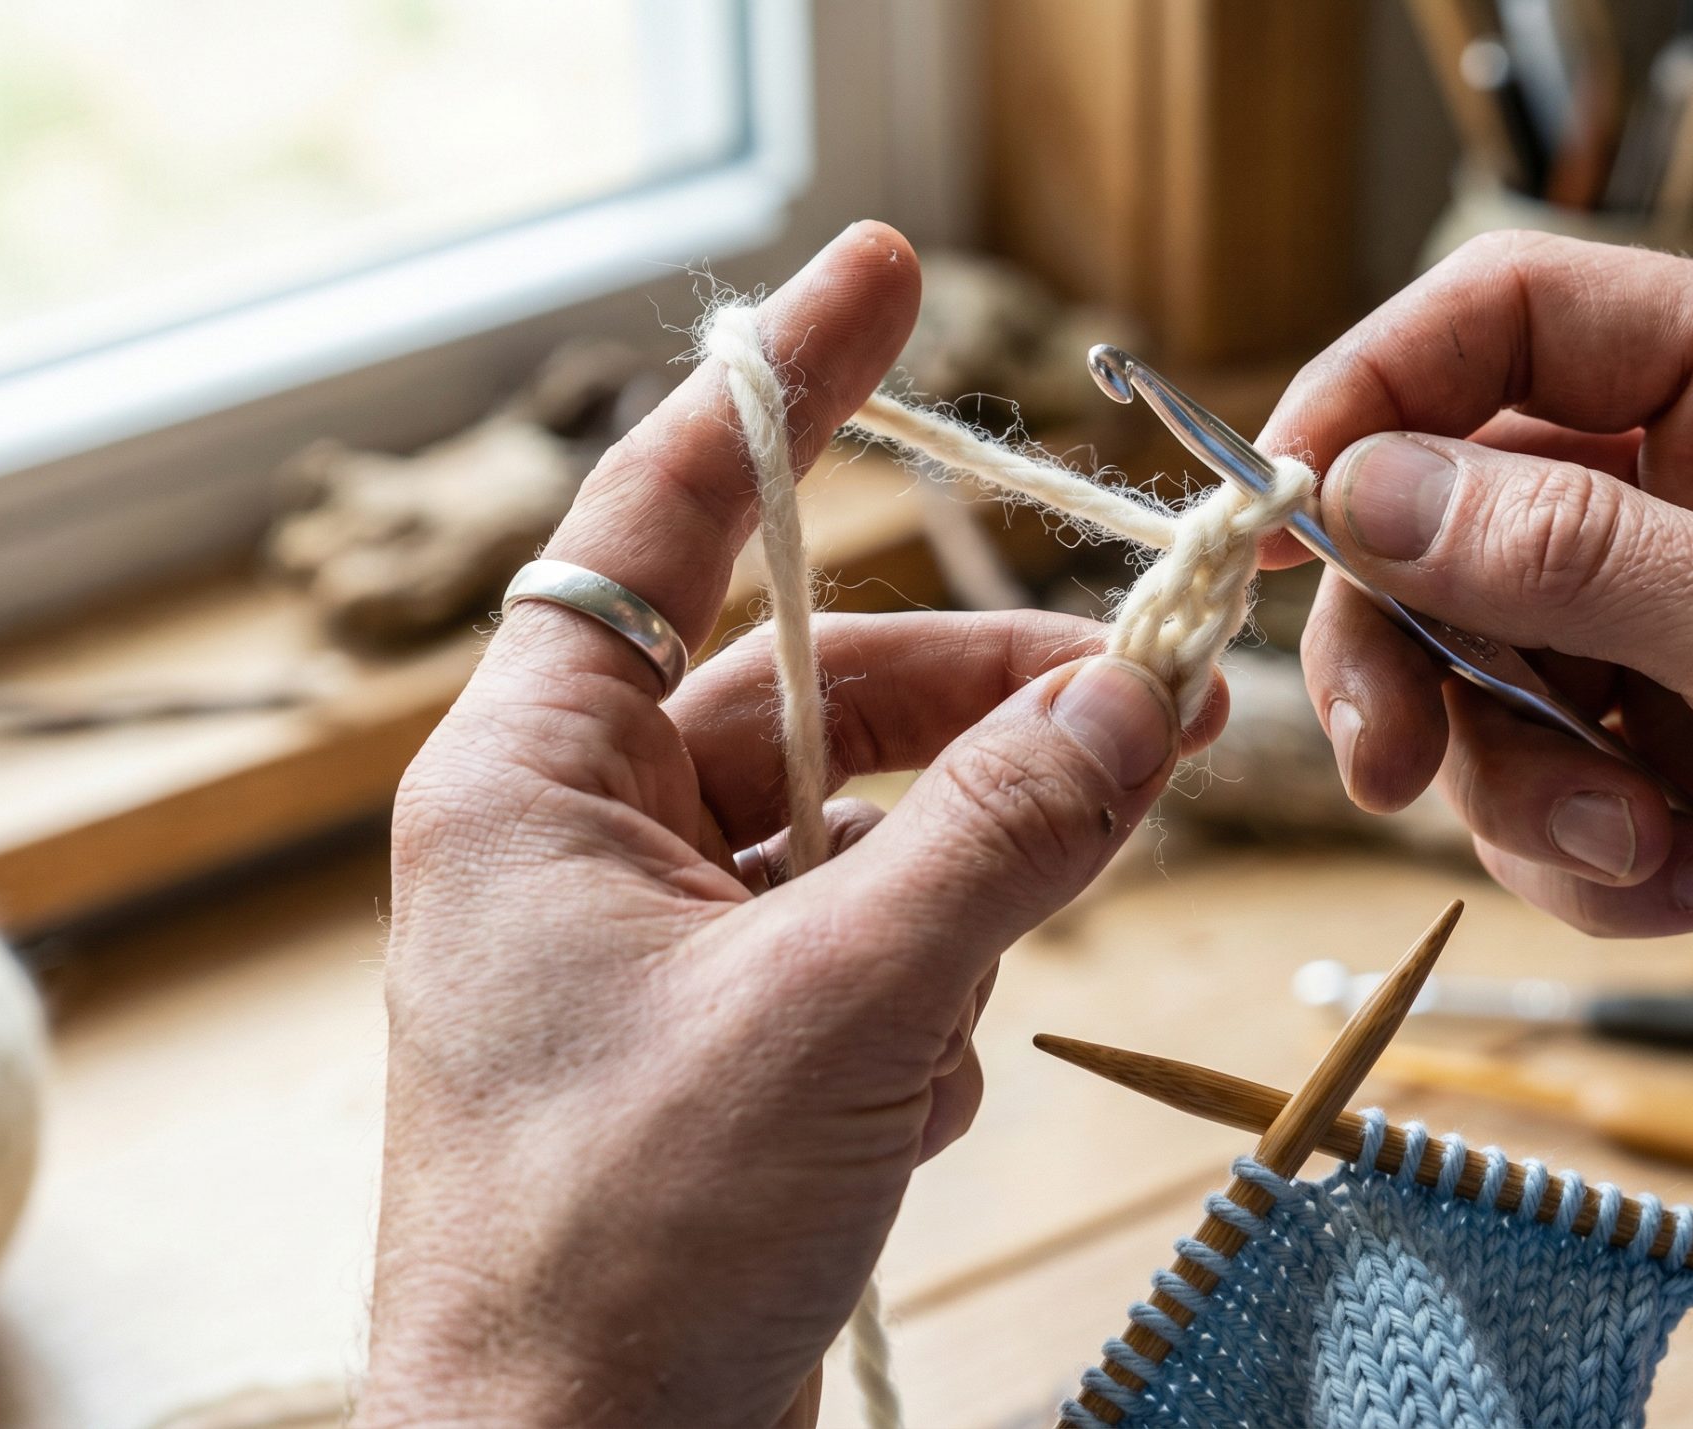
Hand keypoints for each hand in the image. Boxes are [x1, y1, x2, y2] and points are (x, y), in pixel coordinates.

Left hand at [358, 224, 1218, 1427]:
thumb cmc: (624, 1251)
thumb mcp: (842, 1010)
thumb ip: (1005, 835)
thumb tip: (1144, 696)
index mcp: (536, 782)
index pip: (663, 517)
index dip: (783, 390)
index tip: (885, 280)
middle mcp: (584, 842)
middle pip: (813, 684)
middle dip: (981, 695)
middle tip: (1157, 687)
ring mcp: (656, 947)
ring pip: (863, 825)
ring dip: (967, 877)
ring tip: (1013, 954)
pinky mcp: (724, 1043)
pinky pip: (866, 948)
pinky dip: (926, 1000)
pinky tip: (911, 1102)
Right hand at [1262, 232, 1692, 1137]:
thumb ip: (1569, 555)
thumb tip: (1367, 486)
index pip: (1511, 315)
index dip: (1373, 393)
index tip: (1273, 508)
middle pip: (1448, 513)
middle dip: (1411, 650)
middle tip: (1385, 761)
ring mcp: (1678, 628)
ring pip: (1476, 672)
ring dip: (1533, 788)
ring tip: (1652, 848)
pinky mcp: (1664, 755)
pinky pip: (1535, 785)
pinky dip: (1592, 856)